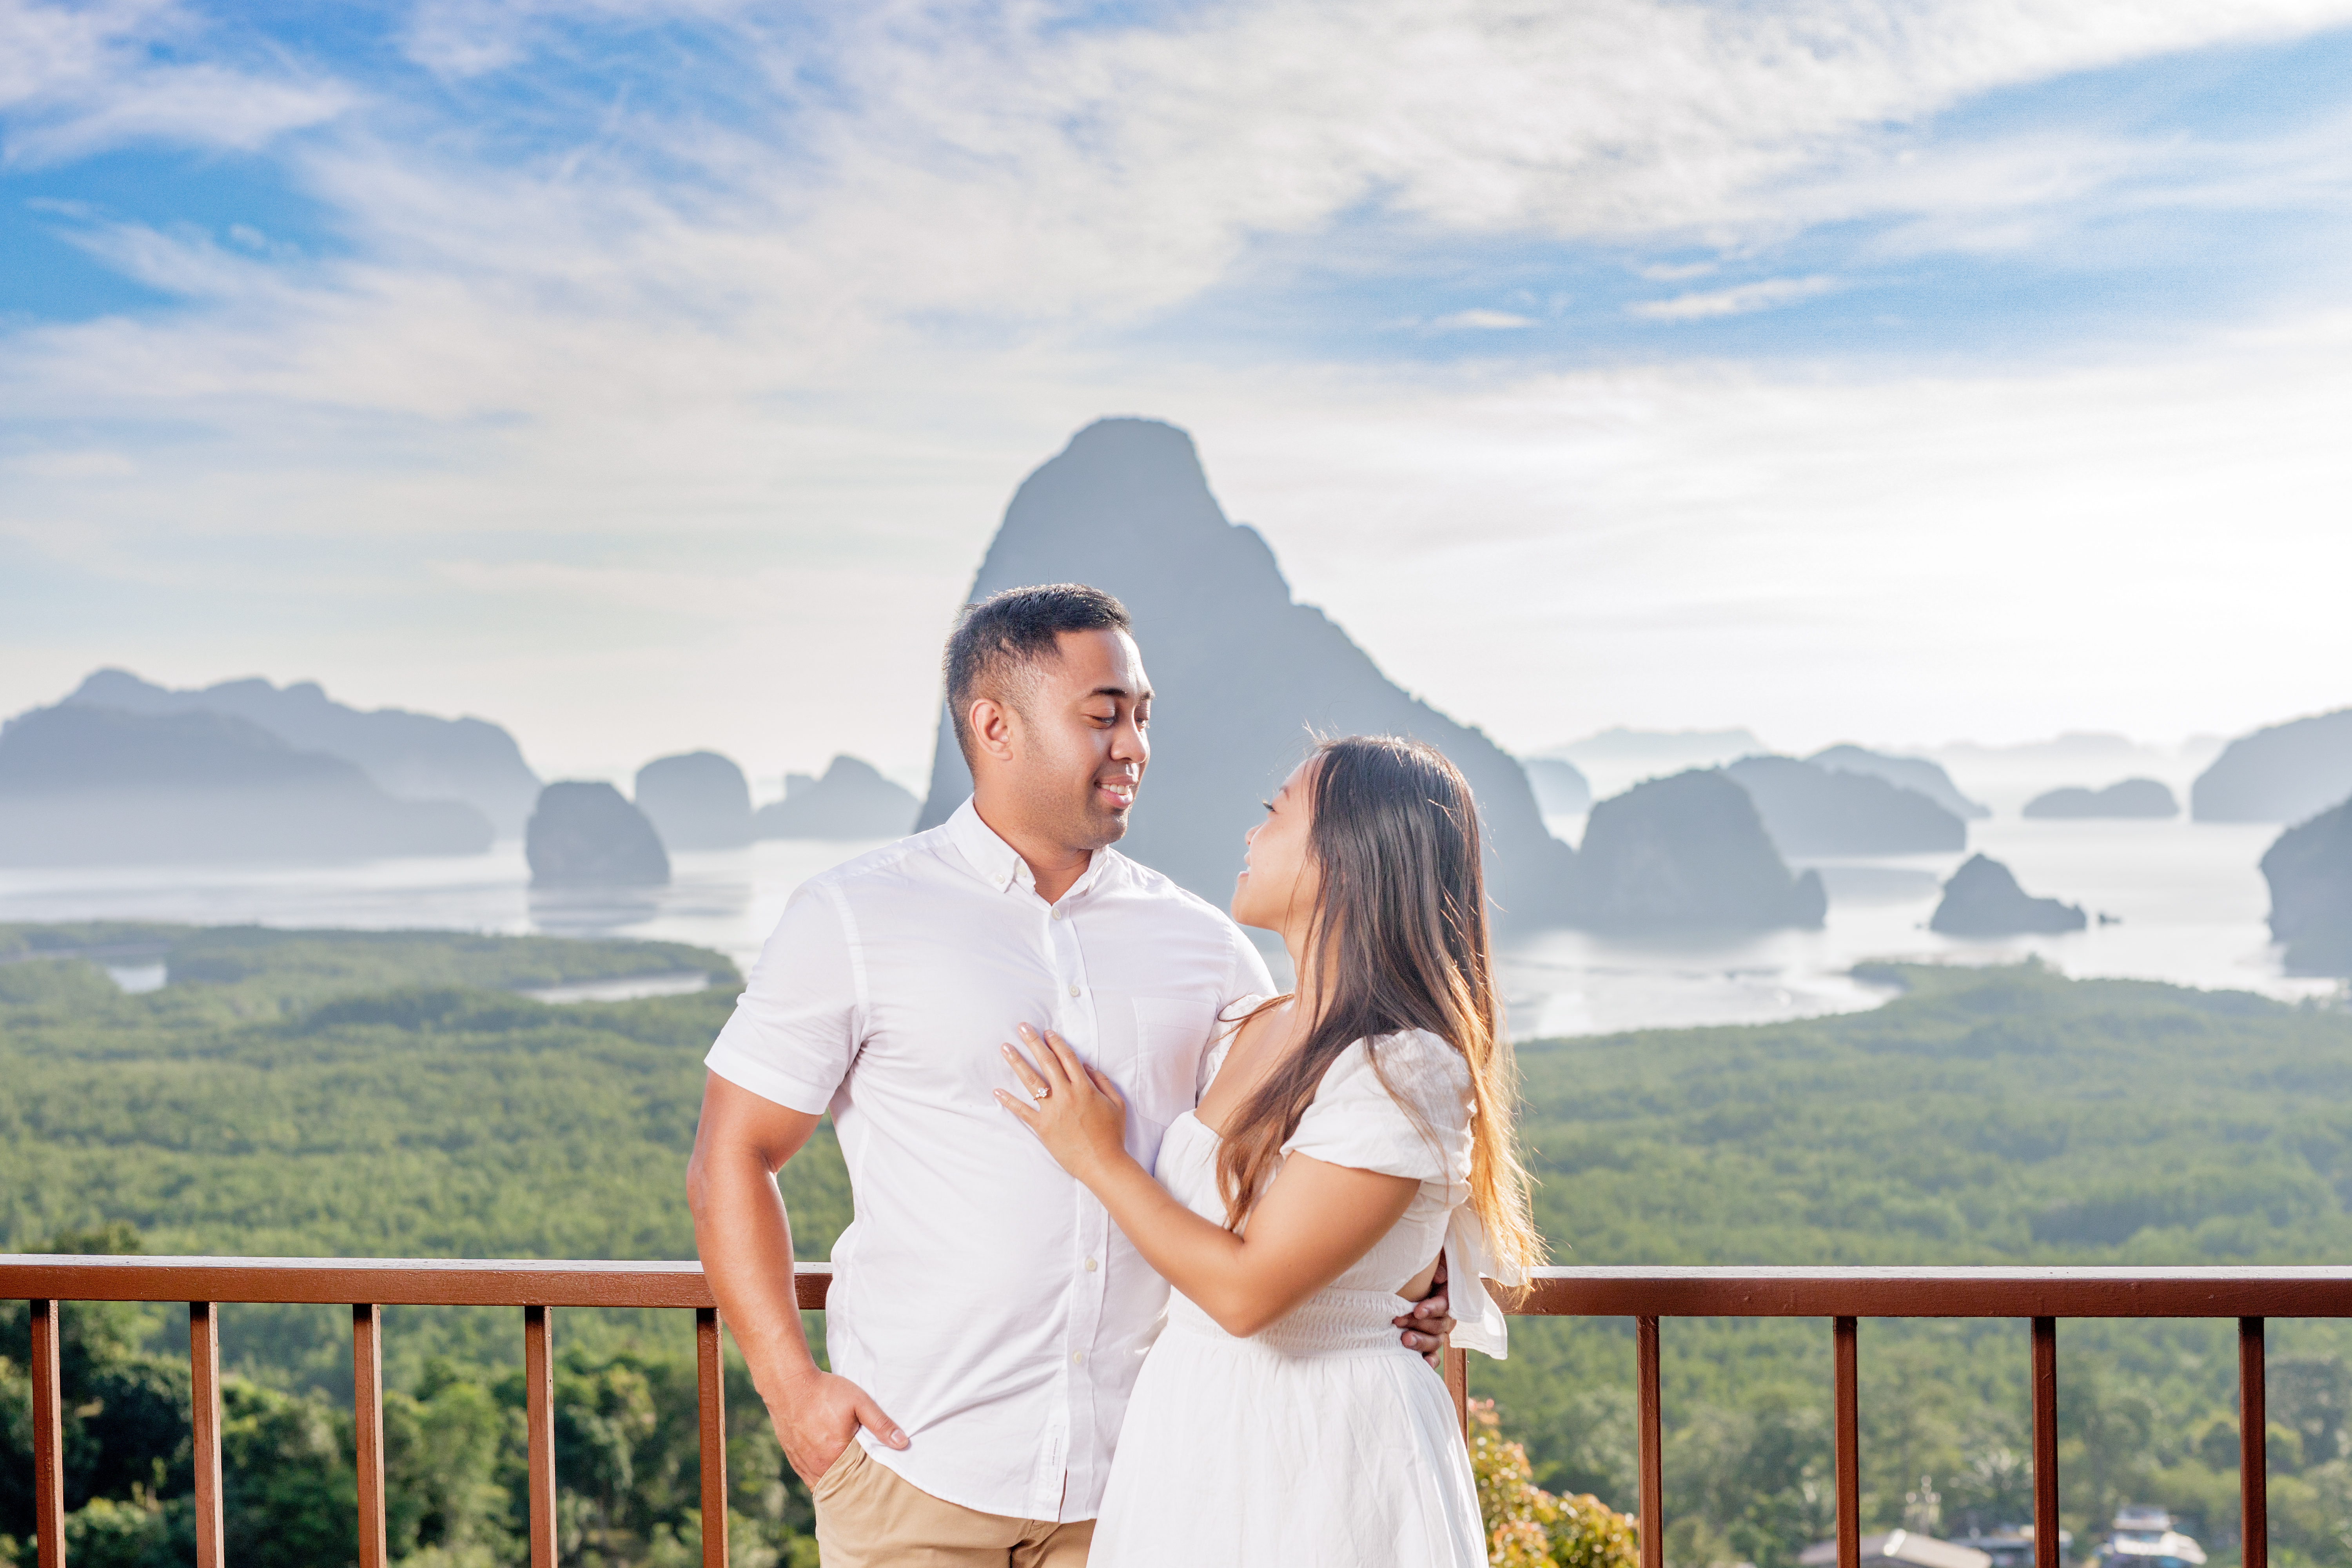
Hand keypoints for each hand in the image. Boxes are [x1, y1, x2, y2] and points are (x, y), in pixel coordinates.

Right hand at [768, 1366, 906, 1485]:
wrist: (789, 1385)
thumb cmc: (826, 1391)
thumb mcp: (859, 1401)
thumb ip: (880, 1423)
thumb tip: (902, 1443)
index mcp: (837, 1454)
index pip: (860, 1478)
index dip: (870, 1479)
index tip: (880, 1479)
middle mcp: (818, 1465)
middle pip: (842, 1484)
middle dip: (854, 1486)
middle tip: (868, 1485)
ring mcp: (804, 1464)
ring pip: (824, 1485)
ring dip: (837, 1484)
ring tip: (851, 1482)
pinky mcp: (794, 1459)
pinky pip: (810, 1479)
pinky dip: (821, 1480)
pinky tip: (832, 1476)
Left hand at [996, 1024, 1129, 1182]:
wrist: (1103, 1163)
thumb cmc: (1113, 1135)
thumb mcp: (1117, 1104)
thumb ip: (1102, 1081)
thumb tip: (1087, 1065)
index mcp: (1085, 1088)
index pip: (1067, 1058)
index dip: (1056, 1043)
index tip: (1046, 1032)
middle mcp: (1067, 1095)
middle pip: (1047, 1063)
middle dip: (1033, 1042)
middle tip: (1021, 1027)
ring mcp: (1053, 1111)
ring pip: (1032, 1081)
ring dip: (1017, 1062)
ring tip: (1005, 1048)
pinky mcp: (1043, 1127)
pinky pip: (1023, 1111)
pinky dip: (1009, 1101)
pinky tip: (997, 1090)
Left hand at [1393, 1249, 1457, 1368]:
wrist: (1409, 1286)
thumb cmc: (1420, 1273)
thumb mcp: (1433, 1264)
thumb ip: (1439, 1267)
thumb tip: (1438, 1278)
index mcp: (1446, 1298)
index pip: (1444, 1305)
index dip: (1432, 1308)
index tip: (1417, 1310)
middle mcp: (1444, 1318)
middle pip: (1438, 1326)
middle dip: (1419, 1325)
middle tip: (1398, 1321)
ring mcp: (1436, 1333)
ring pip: (1435, 1342)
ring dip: (1420, 1342)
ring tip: (1404, 1340)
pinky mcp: (1428, 1345)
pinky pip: (1433, 1356)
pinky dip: (1429, 1361)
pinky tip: (1423, 1364)